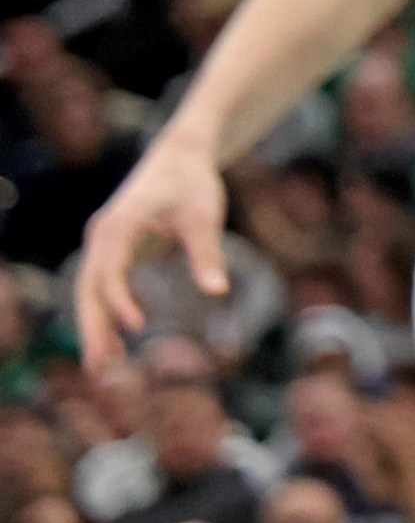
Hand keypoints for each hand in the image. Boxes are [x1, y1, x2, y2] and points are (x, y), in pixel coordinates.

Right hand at [76, 131, 228, 369]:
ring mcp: (103, 243)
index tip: (137, 327)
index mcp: (119, 225)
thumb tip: (218, 291)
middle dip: (93, 327)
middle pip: (89, 288)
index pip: (110, 271)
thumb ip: (207, 252)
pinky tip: (116, 346)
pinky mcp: (112, 250)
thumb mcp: (204, 215)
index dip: (121, 300)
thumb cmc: (193, 181)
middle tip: (101, 369)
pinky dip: (105, 314)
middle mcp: (102, 236)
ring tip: (103, 368)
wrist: (181, 154)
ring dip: (95, 327)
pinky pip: (102, 287)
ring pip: (90, 292)